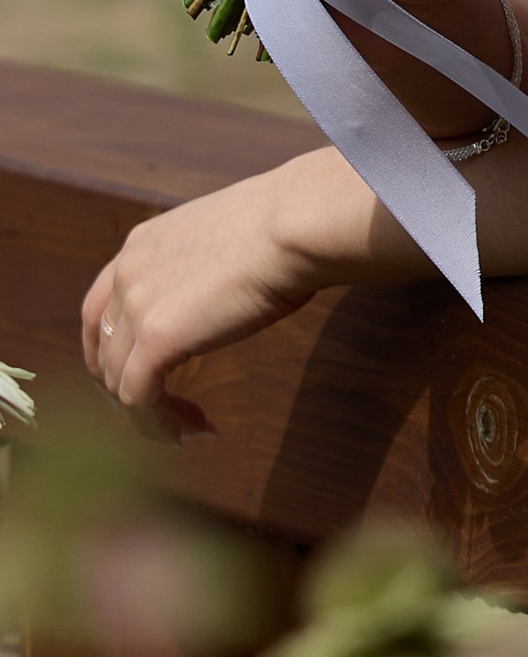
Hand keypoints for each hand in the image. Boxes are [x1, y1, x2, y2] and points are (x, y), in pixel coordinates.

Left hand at [82, 172, 327, 432]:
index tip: (148, 376)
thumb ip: (203, 266)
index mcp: (141, 245)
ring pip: (119, 382)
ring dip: (151, 412)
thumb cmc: (284, 228)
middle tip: (168, 410)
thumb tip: (223, 289)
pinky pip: (139, 399)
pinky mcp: (155, 340)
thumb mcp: (224, 240)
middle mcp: (126, 274)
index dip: (116, 352)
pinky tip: (190, 430)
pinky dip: (158, 423)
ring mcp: (136, 307)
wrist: (294, 225)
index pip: (103, 311)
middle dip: (130, 388)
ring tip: (191, 425)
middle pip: (103, 351)